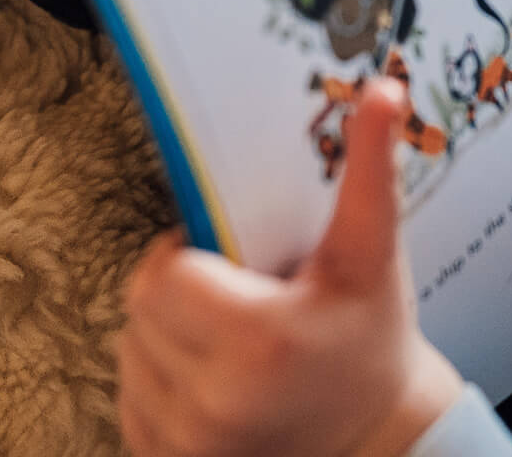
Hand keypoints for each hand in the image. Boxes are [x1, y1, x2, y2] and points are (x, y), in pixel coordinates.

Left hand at [117, 78, 463, 456]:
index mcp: (260, 341)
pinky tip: (215, 380)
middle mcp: (216, 402)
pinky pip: (130, 399)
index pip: (161, 274)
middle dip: (179, 293)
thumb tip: (381, 91)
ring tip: (230, 343)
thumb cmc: (372, 339)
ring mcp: (191, 442)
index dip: (189, 257)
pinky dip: (161, 382)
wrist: (378, 437)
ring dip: (167, 337)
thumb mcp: (372, 253)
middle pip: (140, 310)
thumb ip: (369, 171)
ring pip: (131, 352)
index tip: (234, 265)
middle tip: (238, 299)